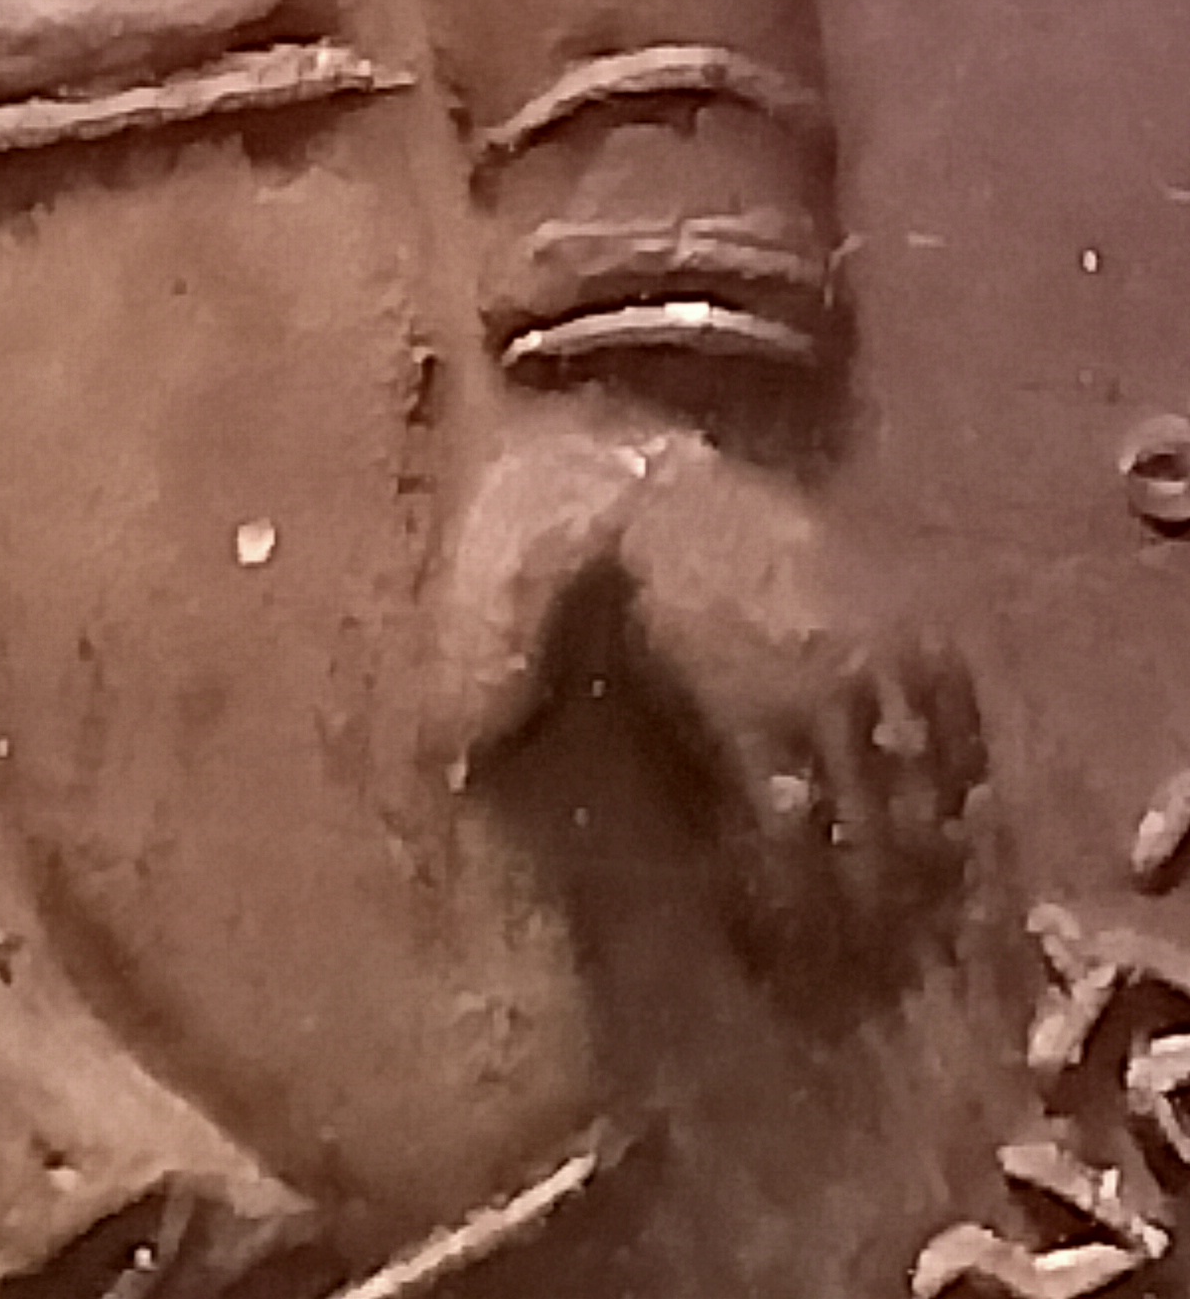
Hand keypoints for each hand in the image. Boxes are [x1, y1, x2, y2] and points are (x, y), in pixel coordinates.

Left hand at [439, 399, 984, 976]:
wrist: (656, 432)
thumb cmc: (585, 531)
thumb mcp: (515, 586)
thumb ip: (494, 668)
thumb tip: (457, 758)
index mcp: (741, 685)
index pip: (790, 837)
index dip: (794, 917)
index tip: (788, 980)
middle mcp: (826, 673)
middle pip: (875, 832)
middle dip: (870, 920)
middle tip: (862, 987)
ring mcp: (880, 643)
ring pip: (933, 789)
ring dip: (928, 871)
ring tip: (915, 941)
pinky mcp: (911, 616)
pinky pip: (962, 726)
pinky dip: (965, 793)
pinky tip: (953, 847)